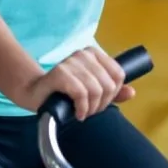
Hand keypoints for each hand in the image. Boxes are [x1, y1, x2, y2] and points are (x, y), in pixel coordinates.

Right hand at [16, 46, 136, 119]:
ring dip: (91, 109)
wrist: (35, 93)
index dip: (113, 94)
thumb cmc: (65, 92)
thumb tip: (132, 92)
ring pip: (96, 90)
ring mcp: (71, 62)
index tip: (101, 102)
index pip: (118, 74)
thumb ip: (113, 91)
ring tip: (82, 113)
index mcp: (94, 54)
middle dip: (101, 104)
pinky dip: (82, 108)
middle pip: (108, 84)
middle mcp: (83, 54)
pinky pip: (81, 93)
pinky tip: (77, 113)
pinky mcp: (60, 73)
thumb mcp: (92, 91)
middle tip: (90, 111)